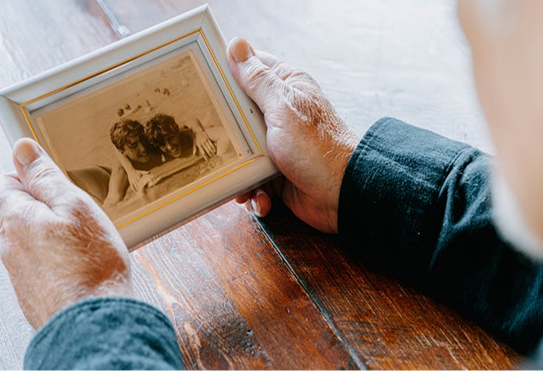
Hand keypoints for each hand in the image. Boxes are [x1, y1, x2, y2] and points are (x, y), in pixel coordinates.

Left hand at [0, 139, 132, 328]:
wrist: (95, 324)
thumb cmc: (90, 265)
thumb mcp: (74, 206)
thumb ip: (46, 178)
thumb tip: (24, 150)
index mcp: (15, 219)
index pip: (0, 185)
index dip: (24, 176)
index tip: (49, 180)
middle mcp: (9, 247)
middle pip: (17, 214)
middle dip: (43, 208)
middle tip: (77, 213)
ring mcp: (20, 274)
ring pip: (31, 242)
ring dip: (52, 236)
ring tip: (85, 243)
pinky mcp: (34, 296)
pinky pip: (42, 267)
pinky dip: (59, 262)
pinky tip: (83, 267)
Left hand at [192, 122, 217, 159]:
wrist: (197, 130)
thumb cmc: (195, 137)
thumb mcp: (194, 143)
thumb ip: (195, 149)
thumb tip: (194, 154)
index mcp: (198, 145)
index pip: (203, 152)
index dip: (205, 157)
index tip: (208, 160)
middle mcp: (202, 143)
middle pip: (207, 150)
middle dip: (210, 155)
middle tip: (212, 158)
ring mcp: (205, 140)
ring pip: (209, 147)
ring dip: (212, 152)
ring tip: (214, 155)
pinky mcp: (207, 138)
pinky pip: (211, 143)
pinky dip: (213, 147)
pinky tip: (215, 150)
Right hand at [226, 38, 359, 233]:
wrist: (341, 194)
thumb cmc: (317, 147)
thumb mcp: (282, 106)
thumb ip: (257, 79)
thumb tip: (236, 45)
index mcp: (286, 89)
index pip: (250, 70)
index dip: (226, 74)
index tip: (201, 80)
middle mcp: (281, 114)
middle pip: (237, 115)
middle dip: (226, 133)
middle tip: (216, 141)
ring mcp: (277, 145)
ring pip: (240, 152)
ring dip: (238, 172)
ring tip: (242, 183)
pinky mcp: (276, 174)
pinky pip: (251, 181)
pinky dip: (253, 193)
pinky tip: (260, 198)